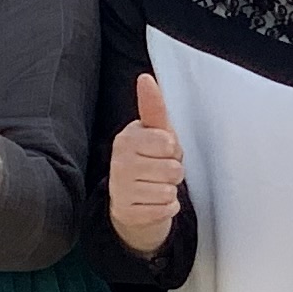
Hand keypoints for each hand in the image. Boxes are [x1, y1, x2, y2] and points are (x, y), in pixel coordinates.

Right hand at [104, 71, 187, 254]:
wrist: (134, 205)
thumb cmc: (150, 162)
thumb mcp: (155, 135)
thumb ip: (153, 108)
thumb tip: (146, 78)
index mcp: (127, 138)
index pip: (167, 142)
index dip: (172, 149)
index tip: (162, 150)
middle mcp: (119, 161)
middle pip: (172, 168)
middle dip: (173, 173)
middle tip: (160, 172)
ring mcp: (120, 188)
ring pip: (169, 190)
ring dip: (169, 192)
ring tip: (155, 188)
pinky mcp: (126, 212)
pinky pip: (165, 210)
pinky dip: (166, 209)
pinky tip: (153, 204)